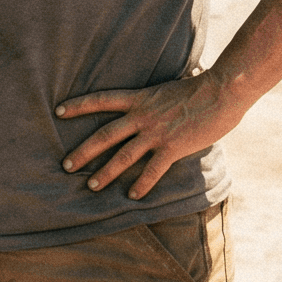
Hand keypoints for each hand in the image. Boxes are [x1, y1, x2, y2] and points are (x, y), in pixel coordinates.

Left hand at [55, 72, 242, 199]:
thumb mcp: (170, 85)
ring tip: (92, 186)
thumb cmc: (202, 85)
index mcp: (140, 98)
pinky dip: (142, 184)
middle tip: (66, 165)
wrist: (222, 91)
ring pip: (123, 156)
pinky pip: (153, 170)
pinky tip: (132, 196)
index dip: (79, 105)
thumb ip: (158, 94)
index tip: (59, 111)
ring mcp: (156, 133)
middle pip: (104, 135)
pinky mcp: (173, 147)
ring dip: (105, 173)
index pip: (102, 99)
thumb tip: (160, 89)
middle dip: (83, 151)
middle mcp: (143, 116)